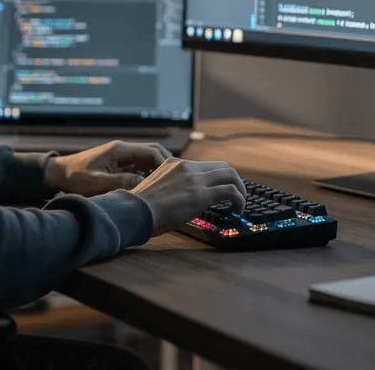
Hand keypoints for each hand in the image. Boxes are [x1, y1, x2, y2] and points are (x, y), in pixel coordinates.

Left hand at [43, 140, 171, 196]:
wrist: (56, 175)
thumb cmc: (73, 177)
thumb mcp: (98, 182)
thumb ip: (121, 182)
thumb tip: (144, 185)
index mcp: (120, 150)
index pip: (152, 151)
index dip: (165, 164)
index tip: (173, 178)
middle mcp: (123, 152)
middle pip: (153, 153)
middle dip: (166, 166)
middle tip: (176, 181)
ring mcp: (121, 159)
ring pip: (147, 162)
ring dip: (157, 172)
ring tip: (168, 186)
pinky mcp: (117, 167)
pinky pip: (138, 169)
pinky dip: (147, 177)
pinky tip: (151, 189)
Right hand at [129, 158, 244, 235]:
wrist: (135, 211)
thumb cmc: (140, 207)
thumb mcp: (155, 188)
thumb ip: (169, 187)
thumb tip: (179, 200)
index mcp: (174, 164)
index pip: (204, 165)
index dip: (217, 178)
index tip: (220, 190)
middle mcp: (187, 167)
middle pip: (222, 166)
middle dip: (233, 181)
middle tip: (236, 196)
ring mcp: (195, 179)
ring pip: (230, 175)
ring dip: (240, 189)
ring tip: (240, 203)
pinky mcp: (201, 194)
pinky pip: (231, 191)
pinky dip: (239, 200)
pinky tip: (238, 210)